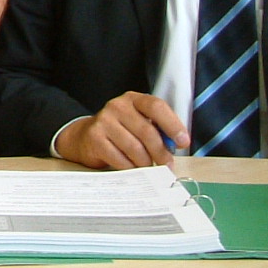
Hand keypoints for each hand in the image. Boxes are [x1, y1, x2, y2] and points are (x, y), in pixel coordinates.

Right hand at [55, 92, 188, 169]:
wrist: (85, 136)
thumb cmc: (121, 131)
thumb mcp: (139, 122)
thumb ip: (157, 129)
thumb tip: (174, 145)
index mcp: (133, 100)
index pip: (156, 106)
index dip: (173, 125)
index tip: (183, 142)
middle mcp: (117, 106)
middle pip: (147, 131)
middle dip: (161, 152)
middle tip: (167, 164)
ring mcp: (104, 121)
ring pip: (135, 148)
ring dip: (146, 162)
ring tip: (148, 166)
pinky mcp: (95, 138)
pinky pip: (120, 159)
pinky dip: (130, 167)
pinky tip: (131, 167)